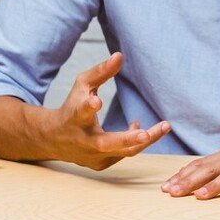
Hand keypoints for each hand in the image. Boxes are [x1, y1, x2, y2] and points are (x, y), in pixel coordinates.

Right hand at [43, 52, 170, 169]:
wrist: (54, 139)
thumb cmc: (72, 107)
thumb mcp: (82, 86)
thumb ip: (101, 72)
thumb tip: (120, 56)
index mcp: (75, 117)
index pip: (81, 112)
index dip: (88, 107)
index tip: (96, 101)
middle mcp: (84, 140)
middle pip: (107, 143)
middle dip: (127, 139)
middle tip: (145, 134)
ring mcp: (93, 156)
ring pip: (124, 152)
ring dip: (147, 139)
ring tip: (165, 126)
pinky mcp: (101, 164)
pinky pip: (125, 153)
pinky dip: (136, 141)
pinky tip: (143, 131)